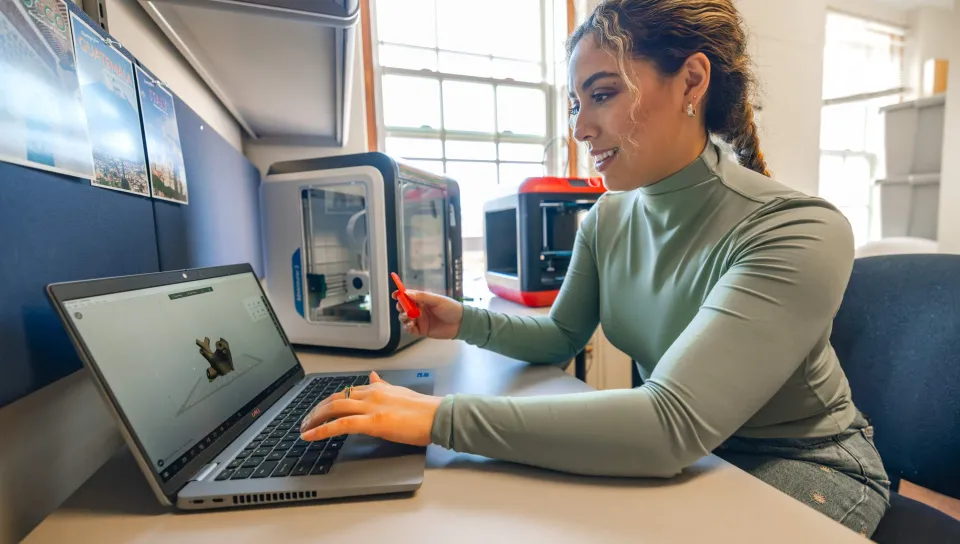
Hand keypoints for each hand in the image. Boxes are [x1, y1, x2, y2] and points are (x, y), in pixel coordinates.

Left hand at [299, 371, 441, 446]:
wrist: (438, 416)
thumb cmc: (424, 409)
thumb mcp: (399, 391)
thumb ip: (383, 385)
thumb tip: (372, 376)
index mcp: (377, 388)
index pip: (346, 391)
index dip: (328, 401)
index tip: (319, 410)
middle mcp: (371, 394)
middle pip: (335, 398)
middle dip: (316, 410)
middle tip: (306, 421)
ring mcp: (370, 407)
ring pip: (333, 408)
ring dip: (315, 418)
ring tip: (304, 429)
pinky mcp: (372, 422)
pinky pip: (340, 424)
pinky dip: (322, 430)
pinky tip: (311, 436)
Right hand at [392, 290, 462, 339]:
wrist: (460, 323)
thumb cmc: (451, 308)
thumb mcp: (437, 300)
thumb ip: (422, 297)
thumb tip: (407, 293)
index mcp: (422, 300)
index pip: (408, 296)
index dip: (400, 295)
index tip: (395, 295)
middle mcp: (419, 309)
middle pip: (403, 307)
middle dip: (401, 307)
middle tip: (403, 308)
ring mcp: (420, 320)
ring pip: (404, 319)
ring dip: (403, 318)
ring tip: (409, 317)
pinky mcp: (421, 330)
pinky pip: (410, 329)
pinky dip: (407, 327)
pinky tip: (411, 326)